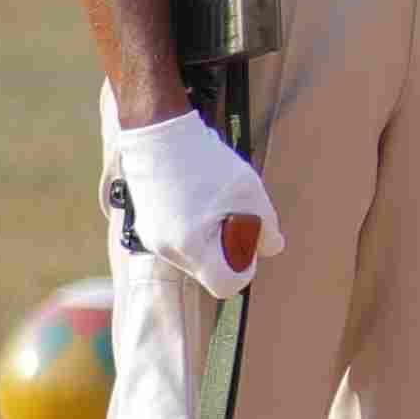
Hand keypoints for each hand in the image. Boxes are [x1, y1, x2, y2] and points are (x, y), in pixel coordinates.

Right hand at [107, 112, 276, 290]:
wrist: (157, 133)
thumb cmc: (203, 162)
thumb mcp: (248, 192)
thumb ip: (266, 225)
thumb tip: (272, 248)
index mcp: (190, 246)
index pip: (225, 284)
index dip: (245, 266)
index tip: (249, 239)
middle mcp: (166, 249)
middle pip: (209, 270)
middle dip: (229, 248)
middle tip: (234, 214)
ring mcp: (152, 239)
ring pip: (195, 255)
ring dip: (212, 236)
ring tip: (214, 203)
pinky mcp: (147, 227)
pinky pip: (180, 241)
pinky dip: (196, 227)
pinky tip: (199, 199)